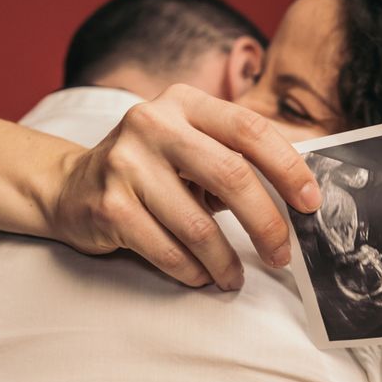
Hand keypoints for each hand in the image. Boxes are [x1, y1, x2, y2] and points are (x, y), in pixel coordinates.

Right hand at [48, 84, 320, 289]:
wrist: (70, 186)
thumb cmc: (154, 170)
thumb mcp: (194, 146)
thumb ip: (240, 157)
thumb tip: (304, 193)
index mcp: (185, 103)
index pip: (250, 130)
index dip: (288, 168)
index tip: (310, 203)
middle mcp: (153, 124)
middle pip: (231, 176)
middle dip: (266, 223)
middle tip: (282, 254)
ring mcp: (126, 163)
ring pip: (198, 224)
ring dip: (225, 260)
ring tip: (234, 277)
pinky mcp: (109, 205)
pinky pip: (167, 249)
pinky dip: (191, 270)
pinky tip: (201, 276)